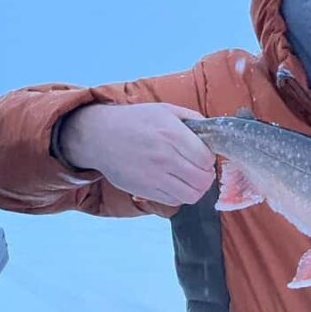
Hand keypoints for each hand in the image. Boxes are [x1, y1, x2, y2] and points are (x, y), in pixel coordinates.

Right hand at [59, 102, 215, 204]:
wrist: (98, 135)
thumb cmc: (134, 121)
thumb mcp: (164, 110)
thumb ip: (192, 119)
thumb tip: (212, 133)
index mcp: (173, 135)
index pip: (207, 159)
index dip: (209, 159)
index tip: (202, 156)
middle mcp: (165, 158)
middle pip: (203, 180)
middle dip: (206, 176)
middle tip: (199, 170)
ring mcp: (155, 177)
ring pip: (192, 195)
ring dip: (195, 189)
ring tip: (189, 179)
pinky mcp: (145, 191)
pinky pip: (175, 201)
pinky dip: (179, 195)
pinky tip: (174, 184)